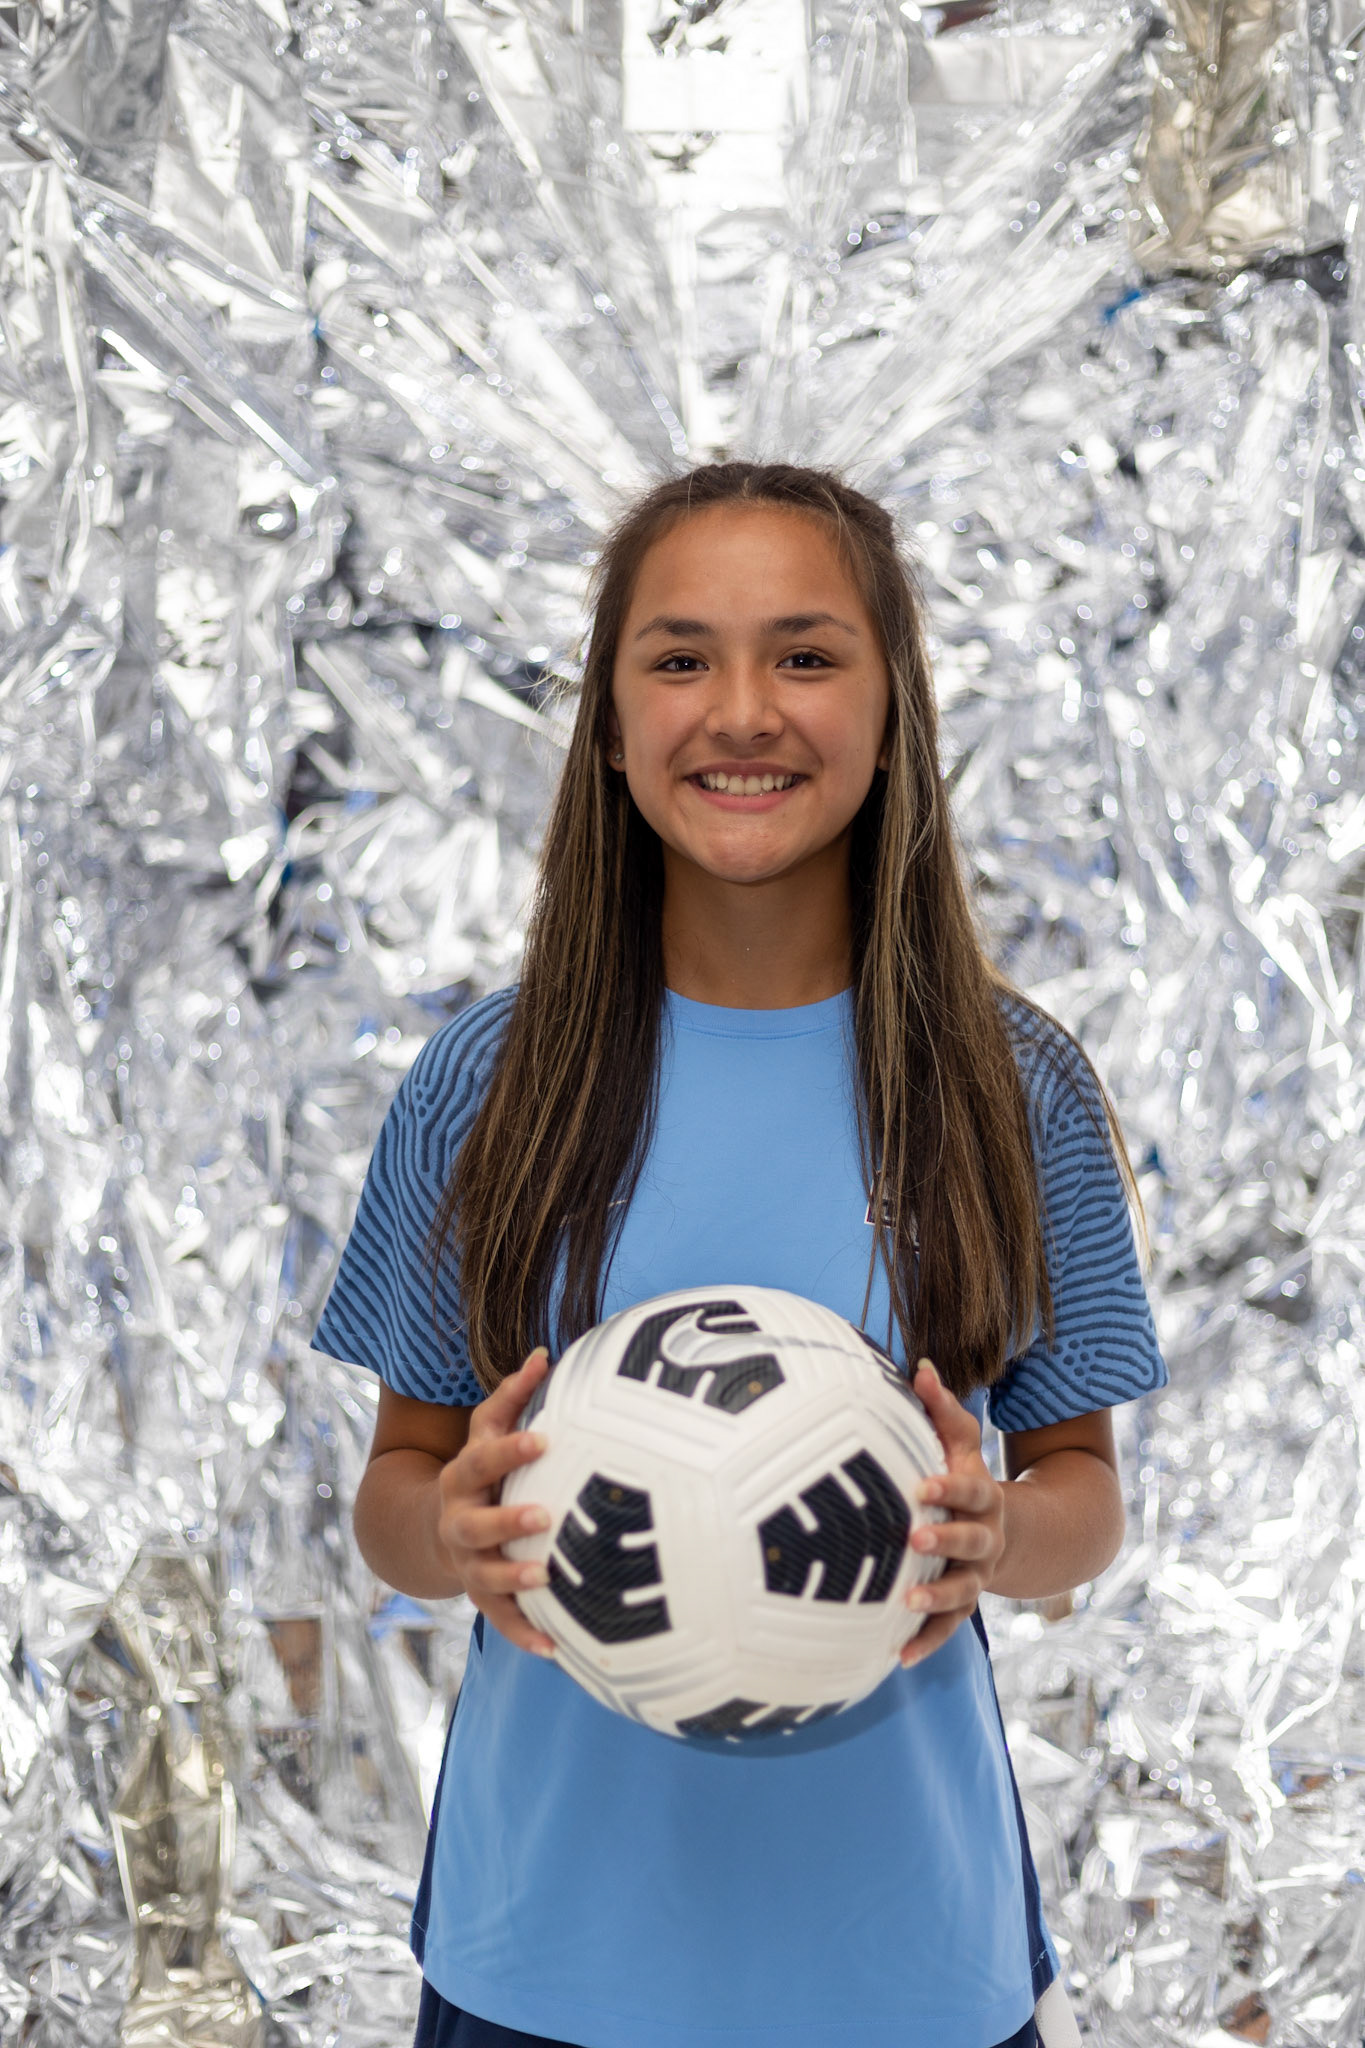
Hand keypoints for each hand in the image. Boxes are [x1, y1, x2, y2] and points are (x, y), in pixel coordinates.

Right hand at [433, 1348, 557, 1658]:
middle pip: (477, 1524)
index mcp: (463, 1476)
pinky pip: (501, 1619)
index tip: (546, 1439)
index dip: (511, 1449)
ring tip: (545, 1578)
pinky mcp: (481, 1596)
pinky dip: (525, 1633)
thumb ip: (515, 1396)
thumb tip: (546, 1354)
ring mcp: (467, 1563)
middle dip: (508, 1520)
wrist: (433, 1528)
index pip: (484, 1458)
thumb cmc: (480, 1471)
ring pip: (484, 1576)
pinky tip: (555, 1648)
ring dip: (513, 1578)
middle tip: (545, 1515)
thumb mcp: (487, 1432)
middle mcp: (460, 1521)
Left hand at [899, 1358, 1005, 1667]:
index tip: (921, 1485)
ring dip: (937, 1600)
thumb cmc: (963, 1479)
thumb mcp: (959, 1444)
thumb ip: (941, 1409)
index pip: (971, 1491)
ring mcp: (976, 1576)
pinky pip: (948, 1628)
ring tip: (906, 1604)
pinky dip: (925, 1643)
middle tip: (914, 1539)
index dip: (949, 1488)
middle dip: (946, 1542)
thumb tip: (918, 1366)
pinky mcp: (962, 1606)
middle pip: (972, 1542)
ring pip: (963, 1592)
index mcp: (983, 1498)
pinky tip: (897, 1658)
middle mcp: (985, 1540)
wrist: (1005, 1532)